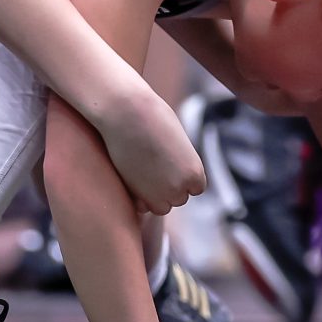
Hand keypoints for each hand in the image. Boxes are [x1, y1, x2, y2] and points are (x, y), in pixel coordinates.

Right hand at [95, 88, 206, 214]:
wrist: (127, 114)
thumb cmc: (153, 119)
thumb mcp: (177, 143)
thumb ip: (180, 164)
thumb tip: (174, 180)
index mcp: (194, 174)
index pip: (194, 187)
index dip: (181, 175)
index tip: (169, 159)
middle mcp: (178, 189)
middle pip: (178, 198)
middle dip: (168, 185)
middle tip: (153, 162)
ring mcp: (155, 195)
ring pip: (161, 206)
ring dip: (154, 194)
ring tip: (144, 168)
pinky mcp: (134, 195)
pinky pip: (142, 207)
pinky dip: (139, 197)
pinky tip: (133, 174)